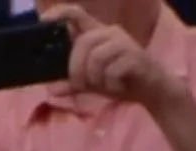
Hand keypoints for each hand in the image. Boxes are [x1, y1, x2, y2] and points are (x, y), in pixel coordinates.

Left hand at [42, 5, 178, 105]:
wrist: (152, 91)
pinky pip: (112, 71)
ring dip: (95, 79)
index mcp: (97, 34)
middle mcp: (110, 32)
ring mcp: (124, 42)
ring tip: (106, 85)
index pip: (75, 14)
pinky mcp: (136, 55)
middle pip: (82, 43)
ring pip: (96, 58)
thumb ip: (72, 84)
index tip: (43, 21)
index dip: (58, 14)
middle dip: (76, 70)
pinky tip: (119, 86)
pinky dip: (112, 85)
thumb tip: (52, 89)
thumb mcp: (91, 84)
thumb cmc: (120, 82)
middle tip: (82, 86)